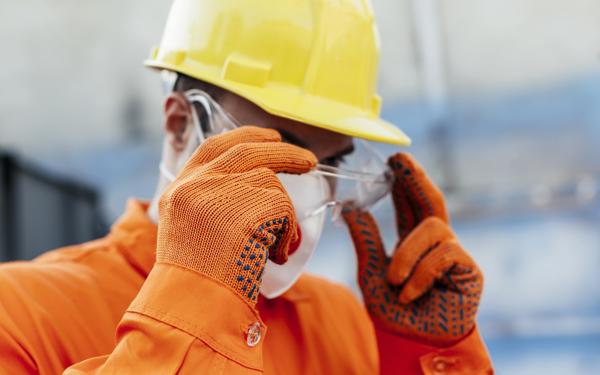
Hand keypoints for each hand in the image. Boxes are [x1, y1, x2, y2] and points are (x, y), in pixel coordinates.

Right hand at [157, 127, 316, 306]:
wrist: (191, 306)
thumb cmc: (195, 280)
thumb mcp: (188, 231)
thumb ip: (211, 202)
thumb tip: (257, 185)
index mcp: (180, 188)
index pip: (214, 147)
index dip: (245, 136)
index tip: (269, 136)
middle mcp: (197, 184)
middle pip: (248, 151)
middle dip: (284, 152)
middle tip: (309, 160)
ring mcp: (221, 193)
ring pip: (271, 185)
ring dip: (282, 216)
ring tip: (271, 248)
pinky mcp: (247, 207)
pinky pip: (284, 210)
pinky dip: (287, 234)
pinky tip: (274, 256)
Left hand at [343, 153, 482, 345]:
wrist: (416, 344)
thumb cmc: (396, 312)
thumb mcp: (371, 274)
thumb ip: (366, 241)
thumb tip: (352, 208)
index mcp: (412, 242)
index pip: (409, 204)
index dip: (404, 181)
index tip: (394, 159)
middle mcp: (435, 243)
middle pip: (431, 201)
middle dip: (416, 178)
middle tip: (400, 160)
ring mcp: (454, 253)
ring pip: (433, 227)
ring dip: (407, 253)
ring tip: (394, 280)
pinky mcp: (469, 269)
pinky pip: (444, 254)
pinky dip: (421, 273)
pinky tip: (411, 293)